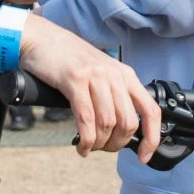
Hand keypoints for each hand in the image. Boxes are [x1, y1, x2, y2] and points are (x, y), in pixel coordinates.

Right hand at [19, 17, 160, 160]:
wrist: (42, 38)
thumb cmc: (69, 60)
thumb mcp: (101, 74)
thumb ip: (113, 96)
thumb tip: (121, 131)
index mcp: (126, 75)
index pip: (151, 110)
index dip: (152, 137)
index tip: (144, 156)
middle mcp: (115, 75)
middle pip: (128, 122)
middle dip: (117, 144)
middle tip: (104, 148)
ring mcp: (96, 76)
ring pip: (108, 123)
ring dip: (100, 143)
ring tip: (90, 146)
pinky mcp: (75, 80)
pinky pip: (86, 119)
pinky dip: (86, 139)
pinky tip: (82, 146)